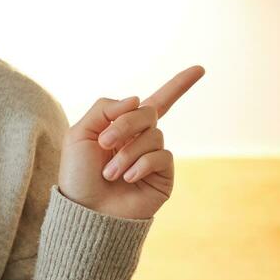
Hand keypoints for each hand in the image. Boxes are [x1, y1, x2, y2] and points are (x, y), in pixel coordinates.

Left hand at [57, 65, 204, 220]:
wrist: (86, 211)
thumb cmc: (78, 175)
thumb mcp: (80, 133)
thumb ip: (105, 108)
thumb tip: (138, 99)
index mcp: (124, 127)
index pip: (156, 102)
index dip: (179, 85)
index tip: (200, 68)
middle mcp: (142, 140)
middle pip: (148, 112)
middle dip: (125, 124)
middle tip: (105, 143)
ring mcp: (154, 158)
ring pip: (153, 135)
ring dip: (127, 152)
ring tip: (110, 173)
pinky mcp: (163, 176)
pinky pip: (162, 155)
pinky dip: (141, 164)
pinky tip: (128, 178)